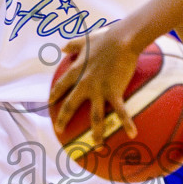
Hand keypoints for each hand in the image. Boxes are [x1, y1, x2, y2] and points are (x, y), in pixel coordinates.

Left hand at [48, 27, 140, 144]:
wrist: (122, 39)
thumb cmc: (106, 37)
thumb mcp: (86, 40)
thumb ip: (73, 45)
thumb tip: (63, 47)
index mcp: (77, 71)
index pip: (61, 85)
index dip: (54, 94)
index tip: (49, 102)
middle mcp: (85, 84)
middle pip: (70, 105)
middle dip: (63, 120)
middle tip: (58, 131)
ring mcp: (99, 90)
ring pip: (94, 117)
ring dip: (96, 132)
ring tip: (97, 146)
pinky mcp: (114, 92)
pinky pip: (121, 111)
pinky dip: (127, 123)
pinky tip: (132, 134)